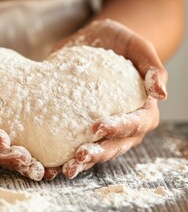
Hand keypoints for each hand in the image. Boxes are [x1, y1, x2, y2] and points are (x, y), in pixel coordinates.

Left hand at [49, 19, 165, 179]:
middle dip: (98, 154)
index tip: (99, 126)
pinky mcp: (83, 130)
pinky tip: (49, 165)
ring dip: (82, 163)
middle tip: (79, 157)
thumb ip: (151, 65)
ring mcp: (105, 131)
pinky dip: (64, 158)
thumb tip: (162, 93)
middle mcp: (126, 126)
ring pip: (97, 153)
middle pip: (116, 146)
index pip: (137, 124)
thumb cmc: (120, 43)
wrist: (96, 42)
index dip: (121, 128)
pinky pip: (76, 147)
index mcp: (142, 108)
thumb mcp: (137, 45)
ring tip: (64, 169)